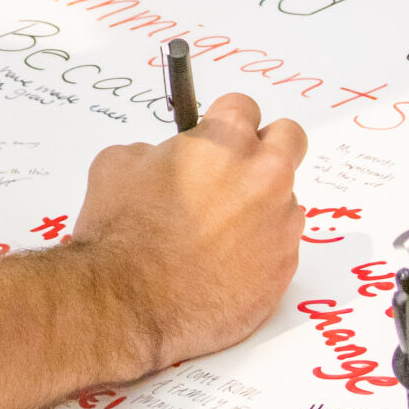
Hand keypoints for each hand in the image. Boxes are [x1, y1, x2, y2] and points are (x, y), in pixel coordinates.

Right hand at [69, 93, 307, 371]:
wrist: (128, 302)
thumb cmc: (120, 232)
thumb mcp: (118, 163)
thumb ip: (156, 150)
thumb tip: (169, 158)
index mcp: (226, 141)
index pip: (244, 106)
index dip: (223, 122)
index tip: (212, 142)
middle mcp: (264, 176)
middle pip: (290, 138)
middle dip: (266, 147)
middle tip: (235, 172)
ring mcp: (280, 224)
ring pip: (285, 200)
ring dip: (259, 208)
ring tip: (216, 236)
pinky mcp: (284, 269)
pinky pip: (279, 248)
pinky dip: (257, 252)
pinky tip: (222, 266)